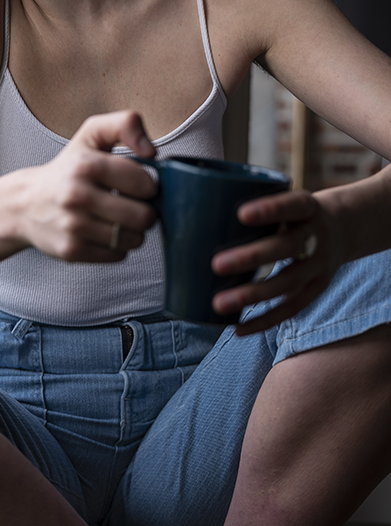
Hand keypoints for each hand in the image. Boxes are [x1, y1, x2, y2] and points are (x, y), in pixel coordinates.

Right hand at [15, 111, 157, 261]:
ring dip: (132, 231)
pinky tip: (102, 232)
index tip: (135, 184)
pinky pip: (118, 255)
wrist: (24, 203)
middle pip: (143, 216)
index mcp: (85, 165)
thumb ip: (125, 124)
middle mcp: (77, 196)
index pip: (145, 183)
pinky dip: (116, 246)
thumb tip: (151, 151)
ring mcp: (73, 226)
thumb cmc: (66, 170)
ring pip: (134, 239)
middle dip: (143, 211)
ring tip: (116, 219)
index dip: (147, 185)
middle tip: (129, 204)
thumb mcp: (92, 134)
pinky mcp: (72, 250)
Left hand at [209, 188, 339, 334]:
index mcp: (308, 207)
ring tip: (219, 304)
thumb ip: (248, 200)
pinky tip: (237, 328)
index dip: (271, 209)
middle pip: (288, 248)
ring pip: (288, 283)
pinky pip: (291, 310)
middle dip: (253, 257)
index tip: (241, 214)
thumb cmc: (291, 211)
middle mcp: (318, 237)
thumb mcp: (284, 197)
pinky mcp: (316, 290)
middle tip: (216, 264)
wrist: (343, 228)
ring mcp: (320, 267)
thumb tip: (183, 202)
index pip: (294, 205)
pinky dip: (264, 320)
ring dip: (253, 295)